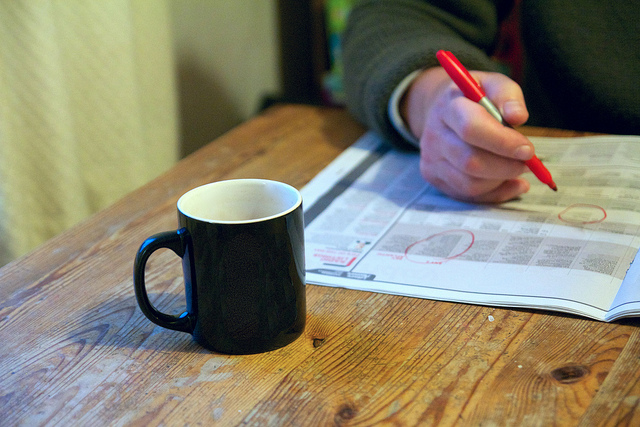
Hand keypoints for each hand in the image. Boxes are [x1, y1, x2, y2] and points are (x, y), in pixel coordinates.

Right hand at [401, 67, 532, 202]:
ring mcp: (430, 158)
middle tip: (527, 163)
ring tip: (515, 168)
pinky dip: (494, 193)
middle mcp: (434, 134)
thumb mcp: (493, 84)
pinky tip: (508, 183)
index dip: (502, 143)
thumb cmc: (475, 98)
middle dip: (506, 167)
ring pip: (470, 183)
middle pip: (470, 162)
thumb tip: (517, 117)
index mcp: (449, 106)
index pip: (471, 128)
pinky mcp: (432, 176)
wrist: (441, 110)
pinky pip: (467, 194)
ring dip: (500, 180)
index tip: (528, 150)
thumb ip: (509, 96)